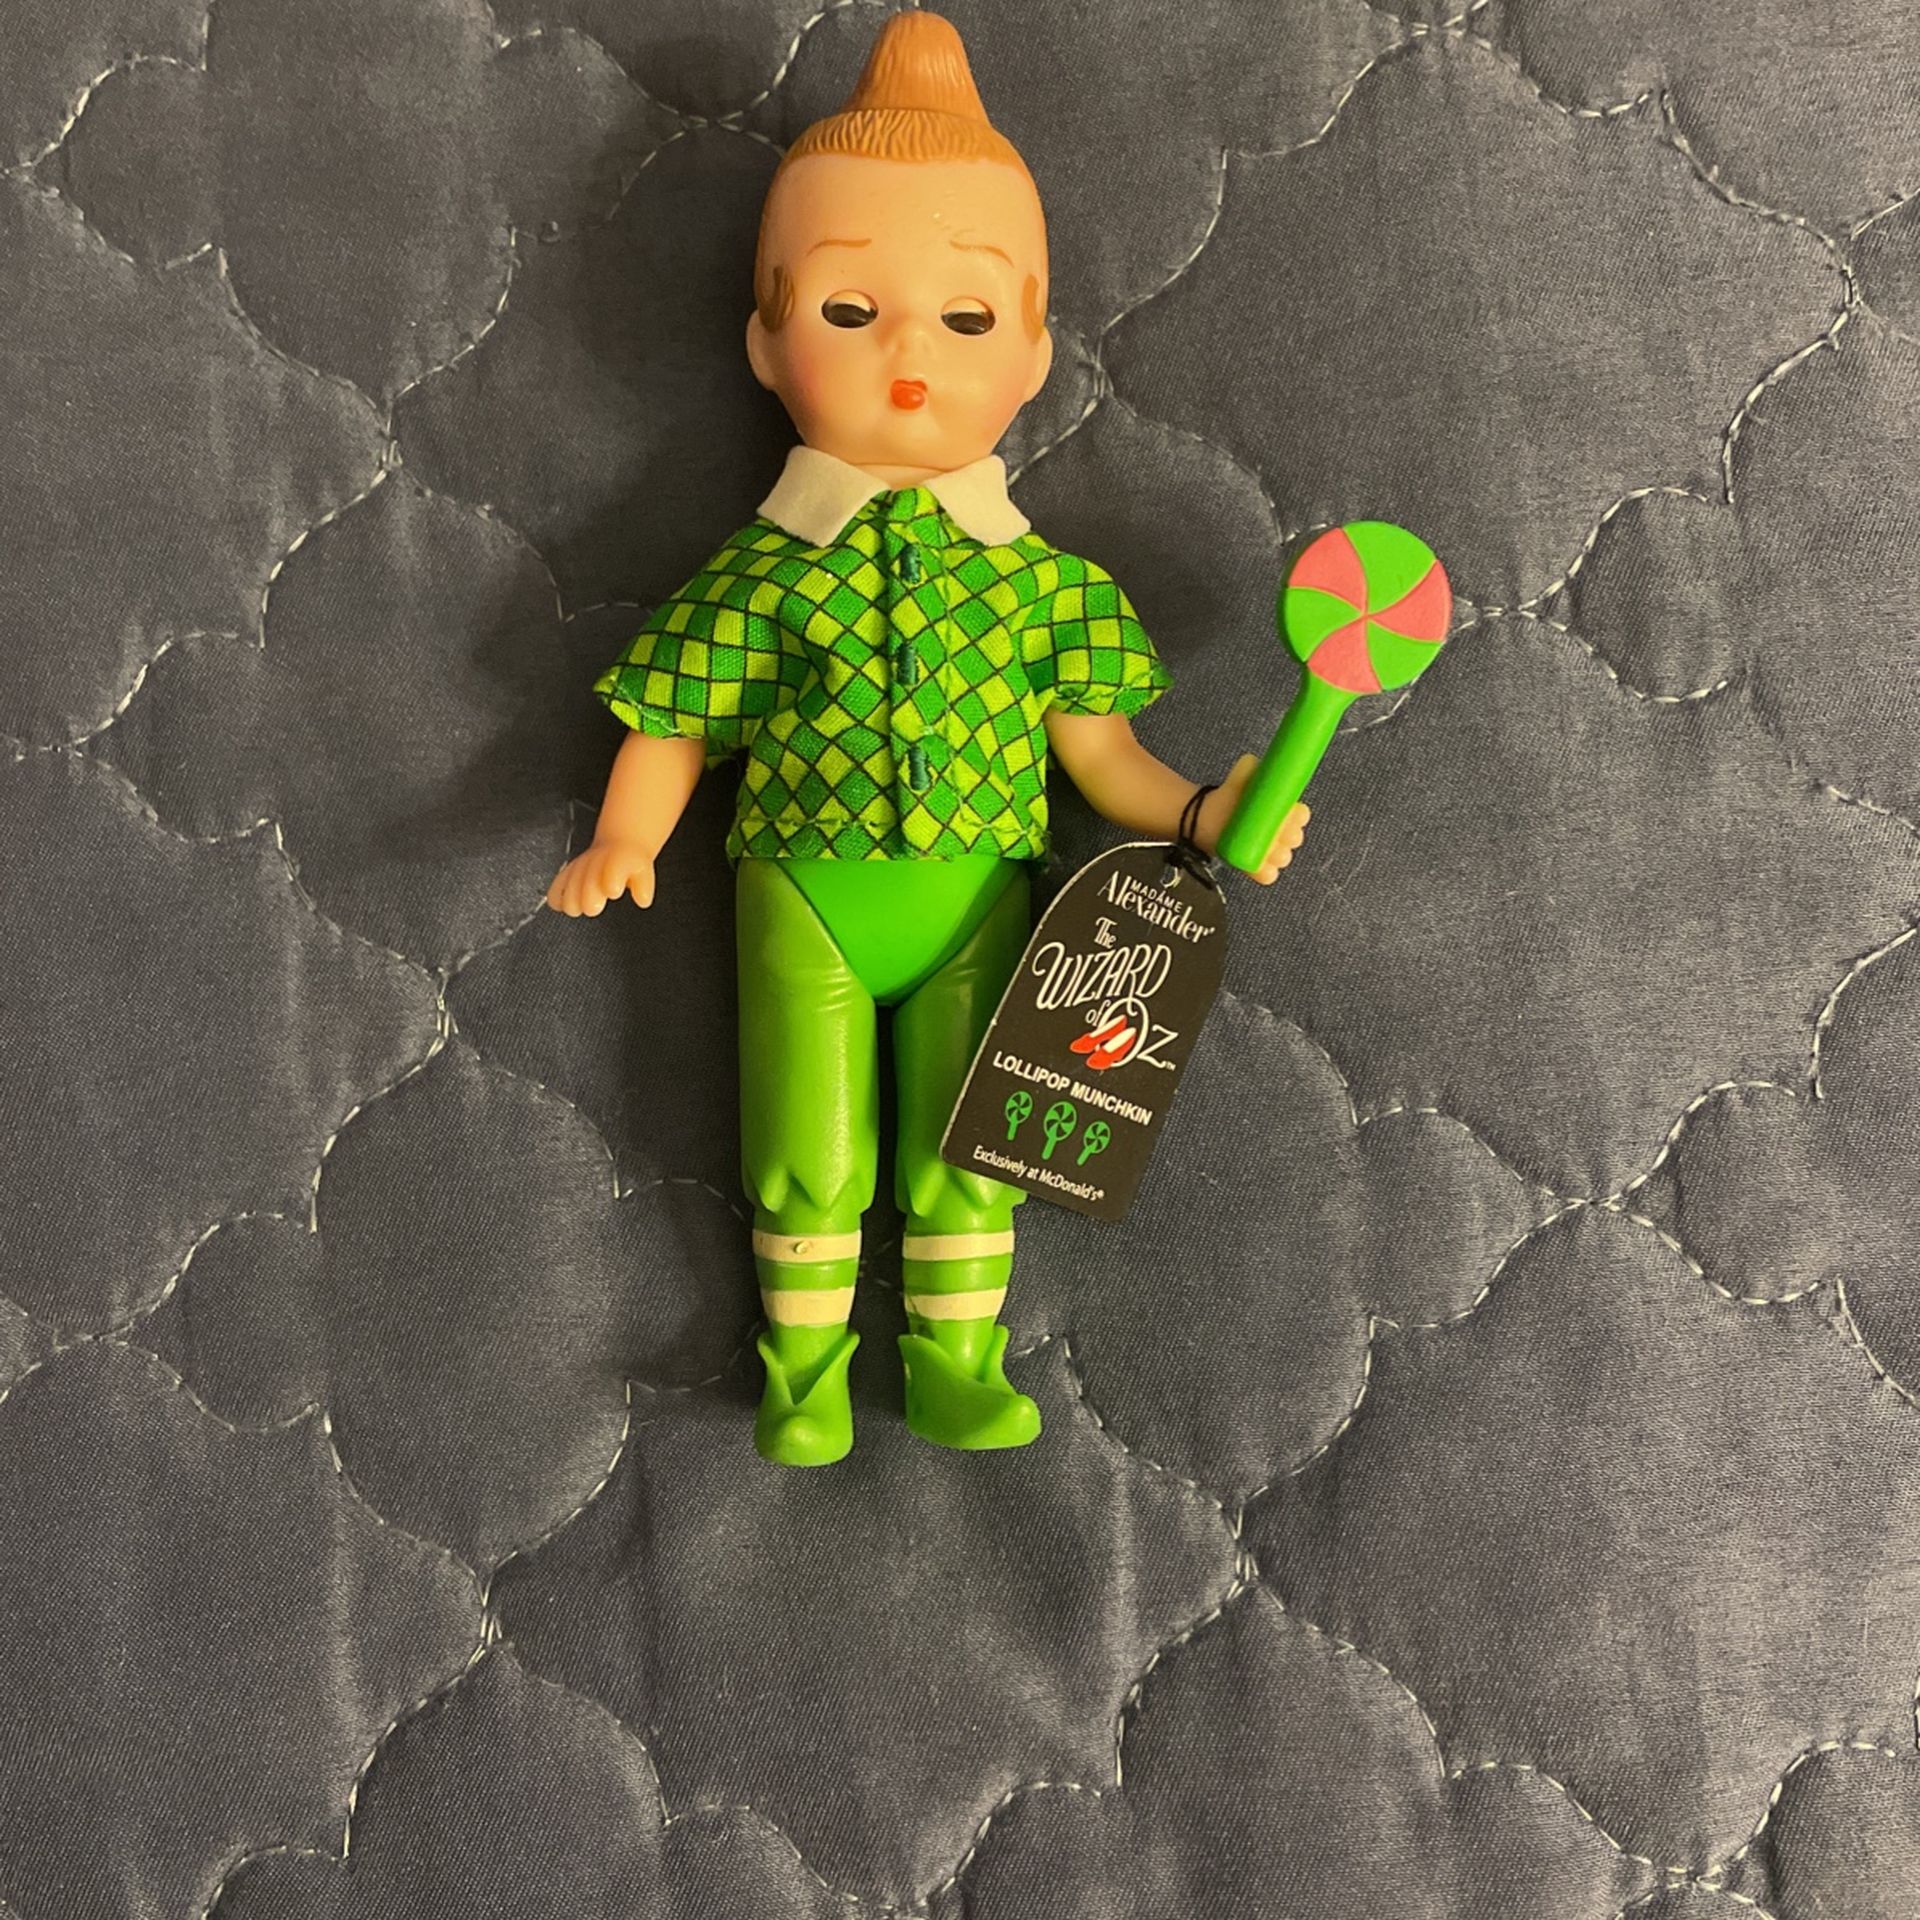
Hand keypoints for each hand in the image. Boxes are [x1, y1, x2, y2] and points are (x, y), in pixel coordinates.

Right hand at [546, 840, 656, 914]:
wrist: (616, 847)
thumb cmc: (628, 864)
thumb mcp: (643, 872)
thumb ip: (643, 886)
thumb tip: (642, 900)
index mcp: (617, 860)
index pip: (613, 868)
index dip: (612, 881)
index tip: (613, 890)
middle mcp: (594, 862)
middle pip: (587, 882)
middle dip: (589, 898)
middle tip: (596, 905)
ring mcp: (579, 868)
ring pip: (569, 886)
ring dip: (573, 901)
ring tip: (580, 907)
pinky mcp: (566, 874)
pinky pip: (556, 888)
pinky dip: (557, 899)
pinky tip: (564, 904)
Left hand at [1195, 754, 1308, 883]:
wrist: (1205, 815)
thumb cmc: (1229, 795)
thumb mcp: (1243, 776)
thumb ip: (1252, 768)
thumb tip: (1254, 761)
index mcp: (1283, 811)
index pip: (1301, 816)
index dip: (1296, 817)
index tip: (1287, 815)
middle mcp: (1280, 833)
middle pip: (1295, 839)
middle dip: (1288, 837)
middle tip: (1274, 832)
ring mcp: (1268, 851)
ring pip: (1283, 858)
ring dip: (1278, 855)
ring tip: (1265, 848)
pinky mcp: (1254, 867)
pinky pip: (1268, 876)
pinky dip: (1266, 872)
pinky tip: (1259, 865)